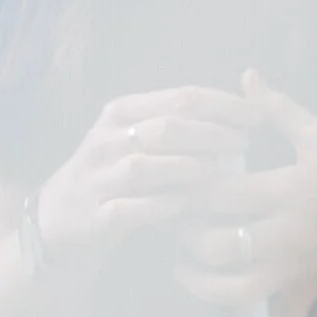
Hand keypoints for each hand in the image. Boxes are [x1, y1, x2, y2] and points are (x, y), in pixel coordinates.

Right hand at [35, 86, 259, 260]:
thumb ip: (183, 118)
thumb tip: (251, 97)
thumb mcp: (139, 135)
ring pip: (145, 167)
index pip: (182, 97)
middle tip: (244, 145)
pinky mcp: (93, 218)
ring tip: (218, 173)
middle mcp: (106, 141)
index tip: (259, 116)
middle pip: (168, 128)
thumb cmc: (117, 172)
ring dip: (189, 168)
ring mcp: (96, 180)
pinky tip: (184, 203)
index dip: (226, 105)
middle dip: (213, 135)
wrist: (57, 219)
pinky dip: (160, 205)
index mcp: (122, 112)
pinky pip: (128, 209)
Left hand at [176, 71, 316, 316]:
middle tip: (176, 226)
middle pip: (216, 244)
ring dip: (201, 286)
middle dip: (186, 239)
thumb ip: (278, 109)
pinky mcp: (312, 290)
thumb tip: (246, 77)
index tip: (177, 184)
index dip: (187, 190)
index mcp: (291, 187)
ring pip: (235, 291)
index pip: (219, 192)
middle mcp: (291, 231)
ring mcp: (300, 266)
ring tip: (186, 270)